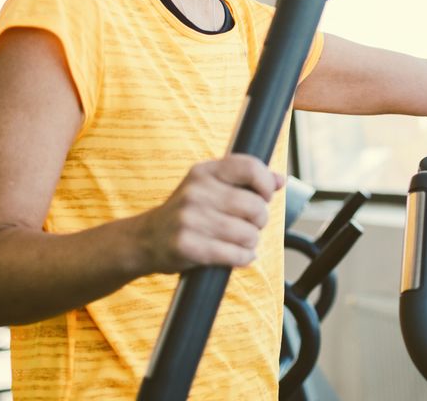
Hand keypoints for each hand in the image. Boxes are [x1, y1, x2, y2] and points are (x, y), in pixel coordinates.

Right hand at [135, 154, 285, 273]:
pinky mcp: (187, 246)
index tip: (264, 196)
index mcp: (204, 172)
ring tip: (241, 242)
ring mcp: (189, 219)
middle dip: (260, 220)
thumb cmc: (187, 213)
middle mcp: (196, 192)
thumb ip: (245, 181)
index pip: (249, 167)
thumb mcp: (210, 187)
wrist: (145, 239)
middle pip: (254, 206)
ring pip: (248, 234)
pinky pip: (234, 254)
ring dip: (251, 242)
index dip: (266, 184)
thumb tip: (281, 179)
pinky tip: (239, 255)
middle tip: (250, 226)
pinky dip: (243, 258)